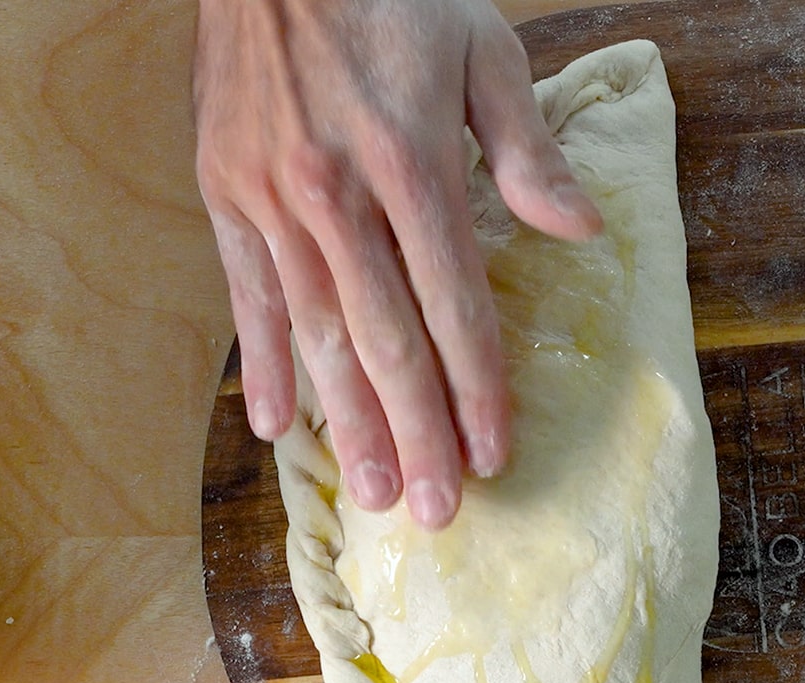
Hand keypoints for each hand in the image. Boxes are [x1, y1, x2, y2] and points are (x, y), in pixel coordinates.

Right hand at [194, 0, 602, 527]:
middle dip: (417, 433)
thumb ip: (526, 147)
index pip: (454, 302)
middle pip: (386, 339)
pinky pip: (248, 297)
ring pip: (319, 334)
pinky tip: (280, 428)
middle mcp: (337, 193)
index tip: (494, 455)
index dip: (477, 386)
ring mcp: (272, 198)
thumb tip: (581, 229)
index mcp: (411, 160)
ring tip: (372, 493)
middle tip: (436, 511)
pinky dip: (265, 364)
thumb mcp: (482, 48)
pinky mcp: (224, 192)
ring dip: (348, 421)